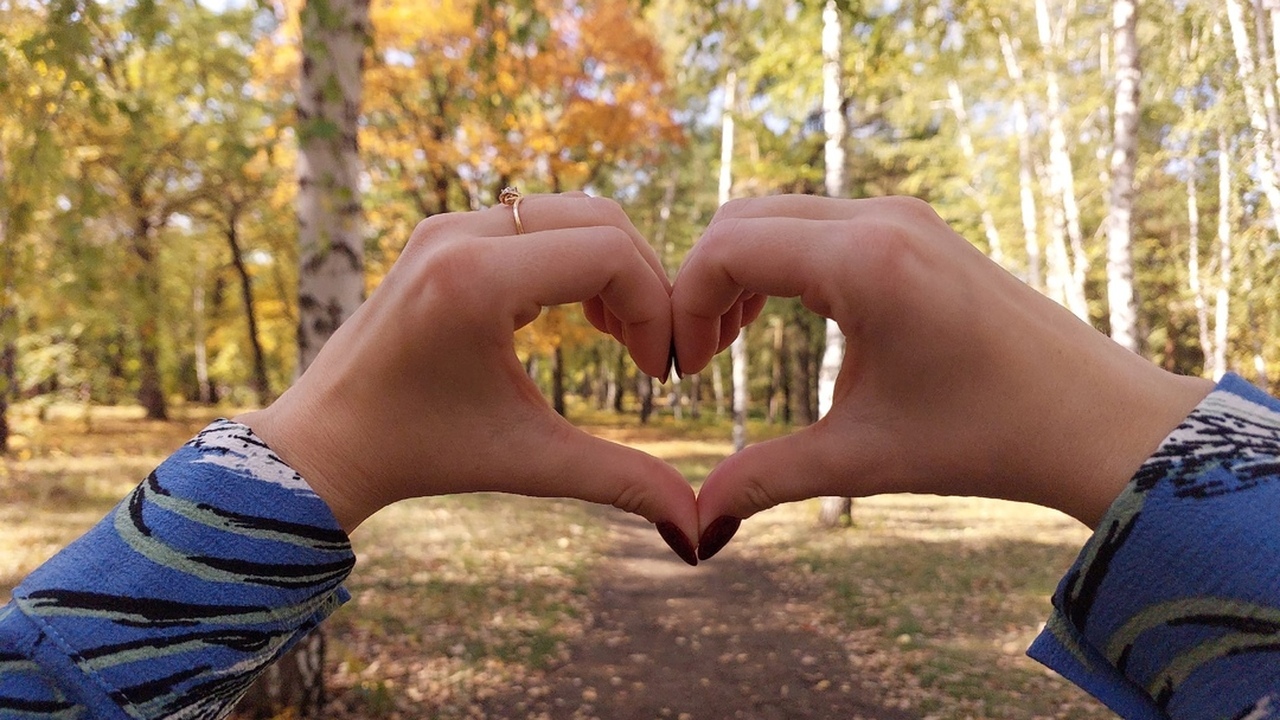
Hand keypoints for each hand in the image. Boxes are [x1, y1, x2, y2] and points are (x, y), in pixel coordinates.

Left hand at [236, 193, 698, 563]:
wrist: (328, 442)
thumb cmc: (420, 453)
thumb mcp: (528, 461)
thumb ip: (621, 482)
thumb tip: (699, 532)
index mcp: (475, 280)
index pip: (609, 255)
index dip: (656, 308)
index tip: (655, 372)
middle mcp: (459, 234)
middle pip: (601, 218)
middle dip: (644, 283)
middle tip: (648, 353)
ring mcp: (449, 225)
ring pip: (573, 212)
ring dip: (613, 267)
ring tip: (618, 337)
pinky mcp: (446, 232)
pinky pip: (539, 221)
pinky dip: (576, 258)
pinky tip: (582, 318)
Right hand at [671, 195, 1212, 556]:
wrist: (1097, 420)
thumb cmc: (989, 437)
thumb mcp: (864, 458)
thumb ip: (766, 479)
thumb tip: (695, 526)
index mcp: (864, 263)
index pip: (727, 248)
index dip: (684, 305)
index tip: (687, 372)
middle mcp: (881, 218)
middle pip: (741, 218)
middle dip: (703, 284)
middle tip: (702, 359)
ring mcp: (903, 215)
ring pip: (778, 215)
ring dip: (740, 270)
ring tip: (733, 342)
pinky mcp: (917, 228)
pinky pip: (818, 222)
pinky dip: (781, 261)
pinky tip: (784, 319)